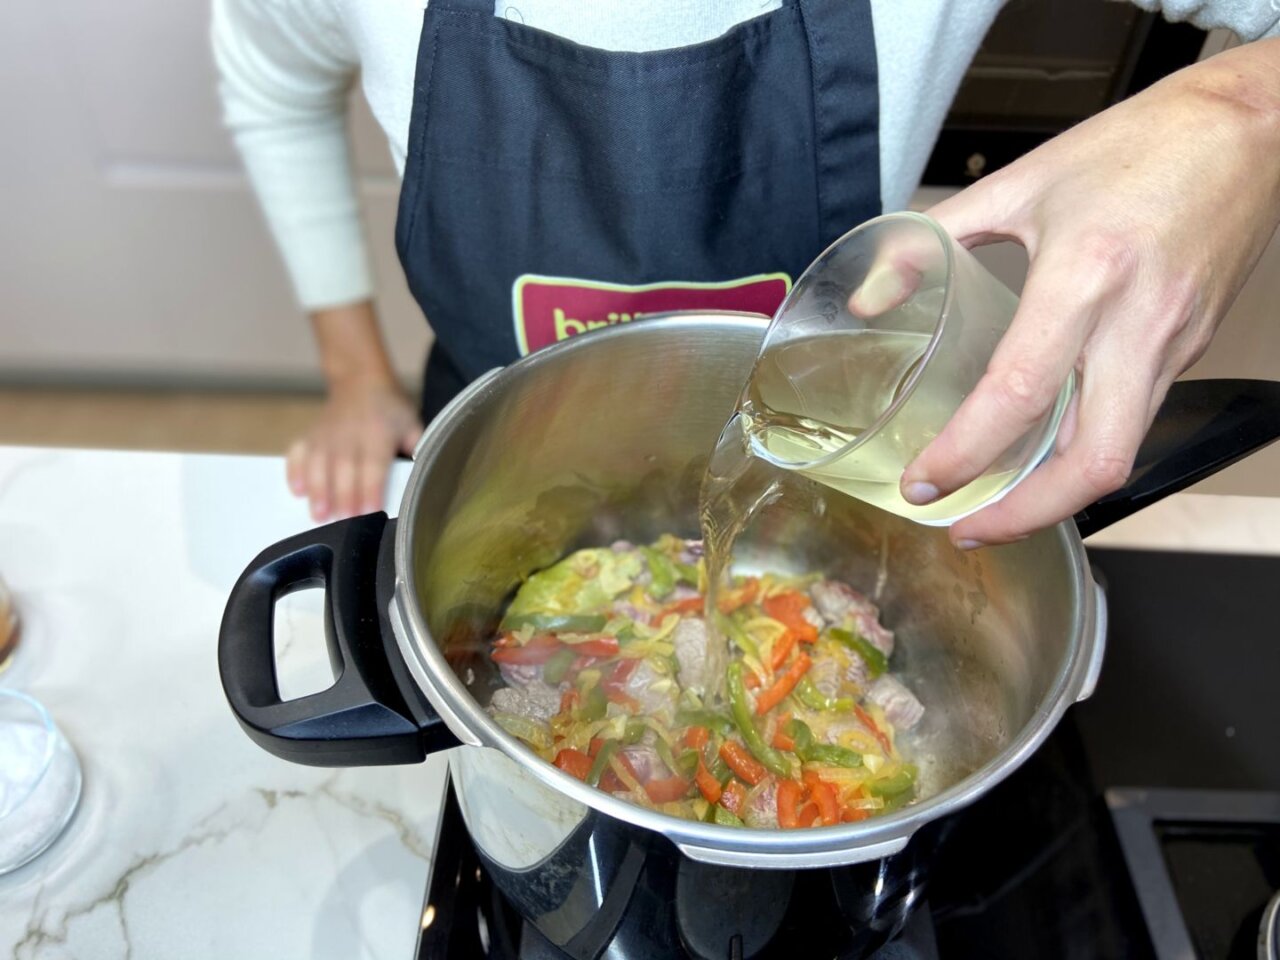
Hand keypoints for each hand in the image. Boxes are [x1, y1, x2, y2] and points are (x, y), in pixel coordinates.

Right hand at [287, 379, 421, 520]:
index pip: (374, 466)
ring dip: (317, 491)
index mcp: (378, 434)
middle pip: (343, 470)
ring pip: (318, 465)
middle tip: (341, 521)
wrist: (360, 378)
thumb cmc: (390, 407)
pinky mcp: (311, 435)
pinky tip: (297, 490)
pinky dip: (295, 471)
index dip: (371, 489)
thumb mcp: (411, 424)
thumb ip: (417, 450)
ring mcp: (327, 435)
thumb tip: (424, 476)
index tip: (369, 509)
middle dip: (342, 497)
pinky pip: (299, 453)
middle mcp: (349, 435)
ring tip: (318, 514)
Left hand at [900, 39, 1279, 547]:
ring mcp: (1171, 345)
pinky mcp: (1188, 351)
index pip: (1018, 394)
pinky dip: (1086, 453)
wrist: (1248, 129)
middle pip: (1094, 463)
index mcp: (1086, 275)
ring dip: (1058, 498)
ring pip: (1122, 455)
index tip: (923, 482)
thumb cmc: (1136, 147)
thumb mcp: (1018, 182)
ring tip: (997, 507)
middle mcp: (1136, 324)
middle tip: (968, 528)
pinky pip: (1135, 422)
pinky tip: (1045, 452)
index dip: (964, 453)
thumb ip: (930, 241)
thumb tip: (870, 297)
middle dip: (1026, 516)